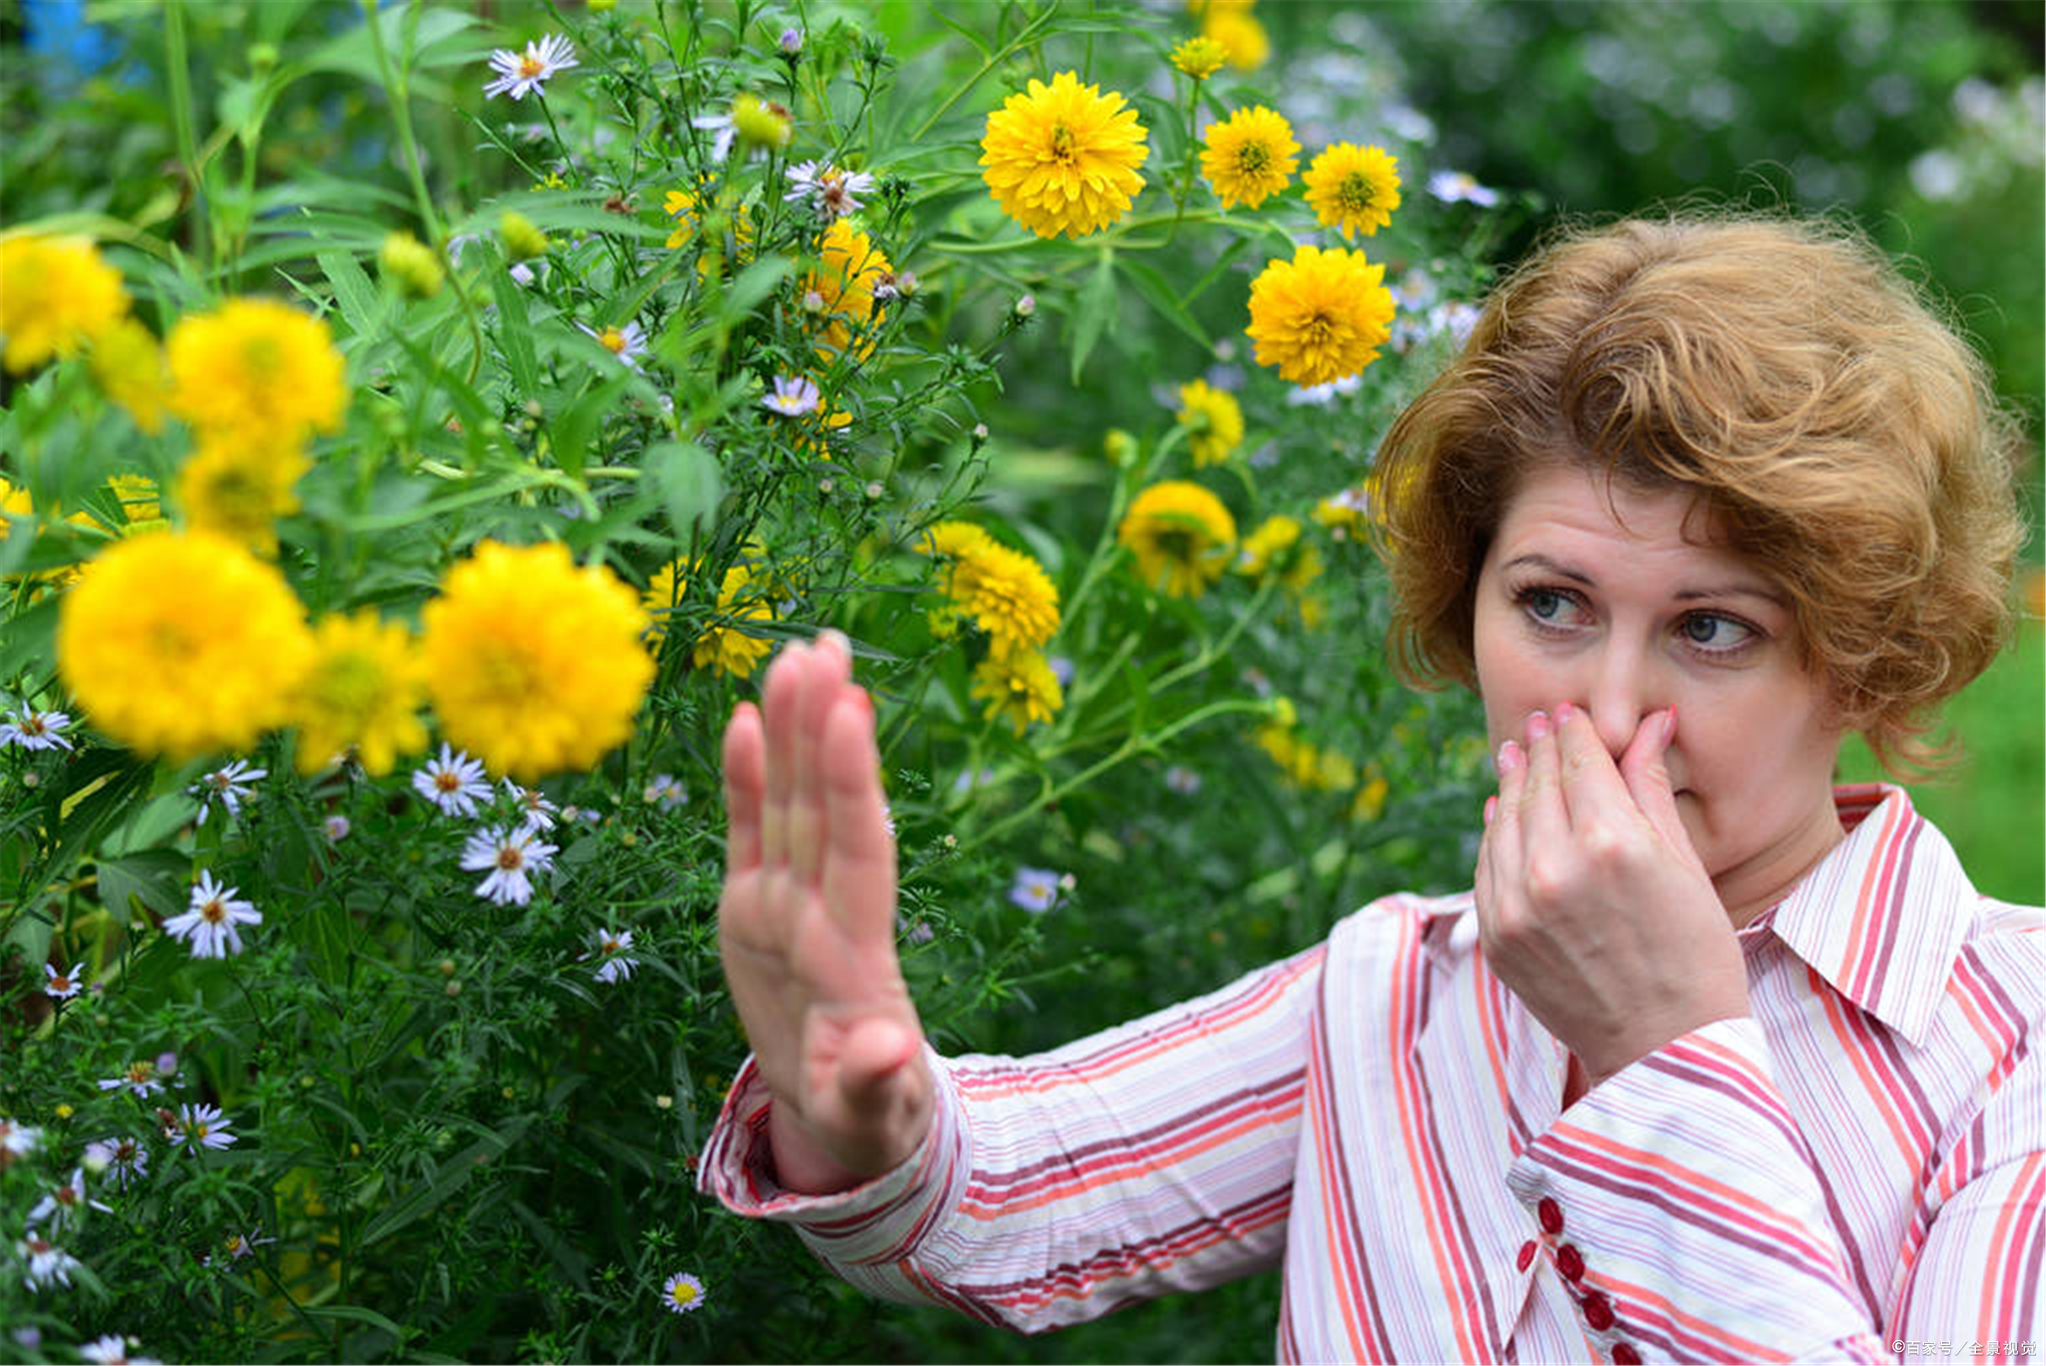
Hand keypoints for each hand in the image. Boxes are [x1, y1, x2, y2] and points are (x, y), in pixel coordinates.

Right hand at [718, 631, 931, 1191]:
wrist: (842, 1118)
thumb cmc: (867, 1121)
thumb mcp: (870, 1117)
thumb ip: (876, 1086)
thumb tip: (892, 1056)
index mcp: (854, 954)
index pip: (857, 849)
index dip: (853, 781)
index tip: (855, 708)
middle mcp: (822, 912)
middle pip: (824, 806)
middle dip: (826, 726)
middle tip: (827, 643)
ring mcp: (787, 905)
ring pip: (791, 803)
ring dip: (795, 730)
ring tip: (796, 652)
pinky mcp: (752, 910)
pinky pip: (749, 832)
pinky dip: (748, 778)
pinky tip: (750, 716)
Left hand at [1474, 703, 1749, 1092]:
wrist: (1668, 1051)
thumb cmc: (1697, 956)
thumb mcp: (1685, 865)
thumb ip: (1652, 789)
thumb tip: (1652, 722)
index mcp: (1613, 845)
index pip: (1580, 764)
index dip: (1573, 733)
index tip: (1567, 714)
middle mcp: (1555, 869)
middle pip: (1537, 786)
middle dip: (1539, 751)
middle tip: (1538, 725)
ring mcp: (1516, 906)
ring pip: (1504, 821)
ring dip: (1510, 785)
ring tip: (1515, 757)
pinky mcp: (1496, 937)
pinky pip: (1487, 867)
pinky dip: (1494, 834)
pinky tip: (1501, 812)